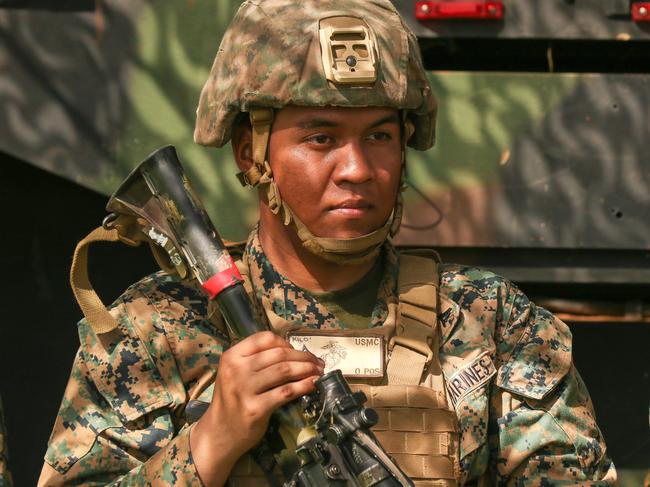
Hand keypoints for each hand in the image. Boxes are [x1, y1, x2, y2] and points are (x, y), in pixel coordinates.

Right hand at [190, 331, 323, 485]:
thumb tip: (292, 351)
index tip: (298, 351)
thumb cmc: (232, 400)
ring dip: (307, 369)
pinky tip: (312, 385)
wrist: (219, 433)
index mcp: (231, 356)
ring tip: (318, 372)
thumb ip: (255, 360)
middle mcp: (236, 370)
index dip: (286, 343)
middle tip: (317, 362)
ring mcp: (245, 389)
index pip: (264, 339)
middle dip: (303, 356)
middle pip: (278, 354)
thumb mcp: (235, 373)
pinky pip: (286, 392)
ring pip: (284, 370)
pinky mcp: (255, 408)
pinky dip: (303, 386)